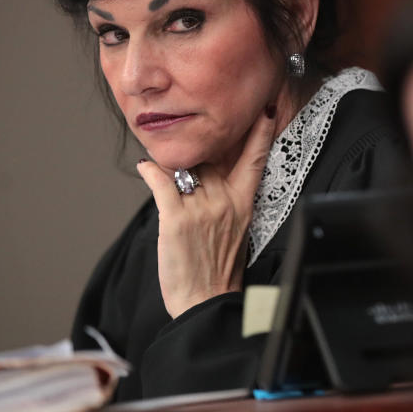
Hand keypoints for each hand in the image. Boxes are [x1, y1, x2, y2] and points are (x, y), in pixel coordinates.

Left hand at [137, 107, 276, 318]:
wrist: (205, 302)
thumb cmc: (219, 269)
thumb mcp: (237, 230)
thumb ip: (227, 199)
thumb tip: (210, 175)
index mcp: (244, 204)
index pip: (255, 159)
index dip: (261, 132)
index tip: (266, 109)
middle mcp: (225, 202)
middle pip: (213, 156)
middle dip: (203, 142)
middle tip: (195, 127)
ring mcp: (201, 209)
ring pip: (185, 166)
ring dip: (172, 158)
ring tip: (162, 153)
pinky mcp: (177, 219)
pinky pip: (162, 183)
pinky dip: (151, 171)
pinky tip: (145, 166)